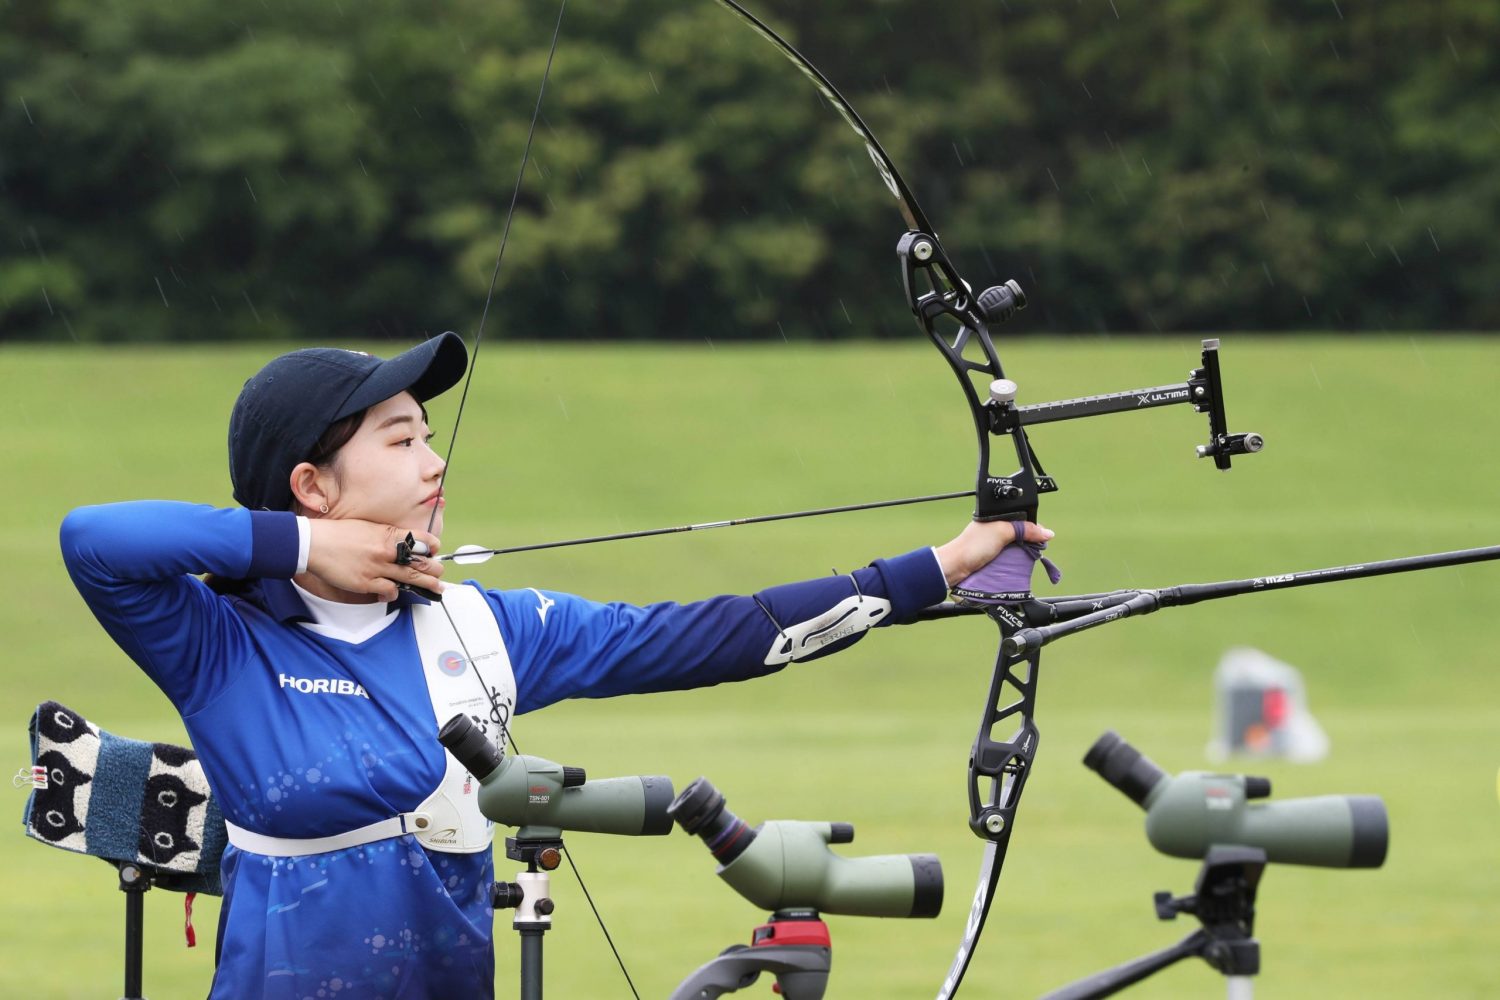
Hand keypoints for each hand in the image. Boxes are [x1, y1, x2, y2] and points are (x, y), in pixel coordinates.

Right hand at [305, 519, 444, 601]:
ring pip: (409, 578)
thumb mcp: (368, 527)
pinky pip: (388, 591)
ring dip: (426, 585)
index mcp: (387, 534)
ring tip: (436, 588)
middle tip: (440, 573)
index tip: (435, 550)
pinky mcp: (366, 583)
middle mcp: (386, 551)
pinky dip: (394, 592)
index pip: (420, 539)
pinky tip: (396, 592)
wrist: (314, 543)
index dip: (432, 546)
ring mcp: (377, 568)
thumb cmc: (339, 533)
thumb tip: (403, 542)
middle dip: (434, 570)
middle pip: (420, 562)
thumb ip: (387, 535)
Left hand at [935, 520, 1054, 586]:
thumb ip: (1025, 530)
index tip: (1044, 537)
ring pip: (1017, 547)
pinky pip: (1010, 558)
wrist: (955, 567)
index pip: (1022, 519)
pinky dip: (1015, 561)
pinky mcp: (993, 557)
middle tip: (1036, 549)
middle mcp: (996, 529)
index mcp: (997, 516)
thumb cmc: (973, 545)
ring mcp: (994, 544)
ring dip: (1023, 553)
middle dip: (1030, 541)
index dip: (1034, 528)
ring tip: (1029, 558)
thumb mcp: (1002, 532)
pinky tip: (1020, 564)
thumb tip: (1047, 533)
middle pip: (1022, 534)